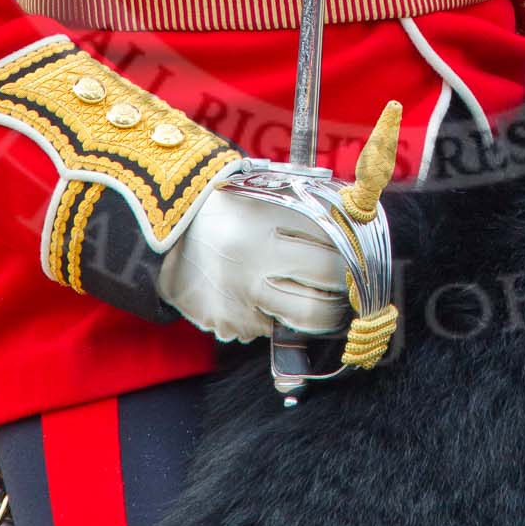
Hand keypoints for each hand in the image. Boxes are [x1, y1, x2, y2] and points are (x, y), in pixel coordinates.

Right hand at [157, 183, 349, 343]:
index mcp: (267, 223)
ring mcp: (240, 300)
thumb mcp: (268, 198)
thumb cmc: (229, 208)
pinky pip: (268, 328)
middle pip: (323, 297)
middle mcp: (254, 265)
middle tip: (345, 289)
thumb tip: (357, 228)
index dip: (353, 261)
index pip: (332, 254)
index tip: (358, 262)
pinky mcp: (229, 324)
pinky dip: (272, 314)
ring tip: (314, 296)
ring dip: (316, 312)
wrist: (166, 230)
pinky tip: (258, 293)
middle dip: (341, 296)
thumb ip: (311, 212)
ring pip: (302, 321)